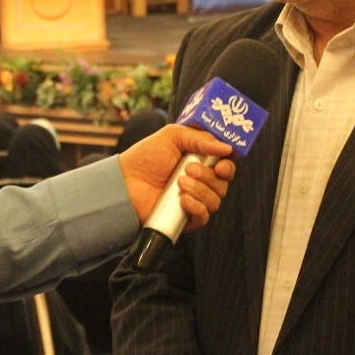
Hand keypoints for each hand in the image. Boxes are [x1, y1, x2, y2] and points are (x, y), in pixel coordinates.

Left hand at [117, 124, 235, 232]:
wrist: (126, 180)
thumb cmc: (147, 156)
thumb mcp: (173, 136)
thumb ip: (200, 138)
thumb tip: (227, 147)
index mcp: (201, 163)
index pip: (226, 167)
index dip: (228, 166)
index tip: (221, 165)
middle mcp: (201, 182)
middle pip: (223, 184)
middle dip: (209, 176)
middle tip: (188, 169)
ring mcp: (195, 201)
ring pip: (216, 201)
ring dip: (200, 190)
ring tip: (179, 182)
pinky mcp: (186, 218)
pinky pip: (204, 217)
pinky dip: (197, 207)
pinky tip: (183, 199)